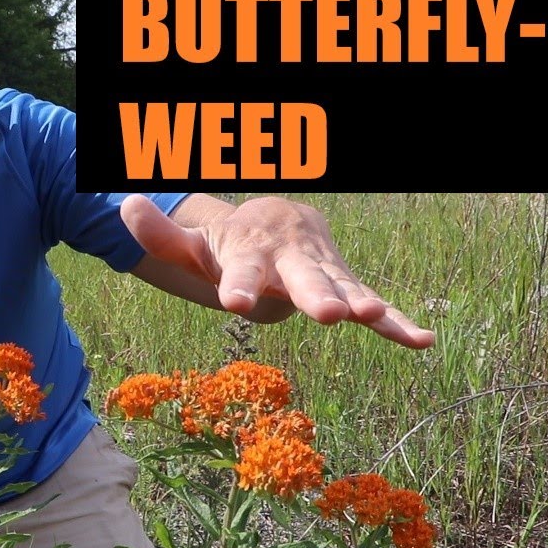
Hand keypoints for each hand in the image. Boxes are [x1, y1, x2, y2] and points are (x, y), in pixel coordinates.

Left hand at [121, 194, 435, 349]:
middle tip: (328, 313)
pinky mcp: (345, 286)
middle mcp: (292, 262)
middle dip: (315, 294)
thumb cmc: (229, 244)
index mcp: (251, 253)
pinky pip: (374, 305)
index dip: (239, 284)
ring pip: (342, 288)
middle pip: (303, 279)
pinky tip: (423, 342)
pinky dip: (397, 325)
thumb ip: (160, 234)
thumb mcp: (192, 244)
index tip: (233, 300)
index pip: (242, 270)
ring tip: (373, 316)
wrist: (278, 222)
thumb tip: (124, 205)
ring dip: (360, 302)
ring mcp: (323, 273)